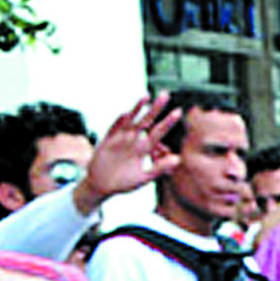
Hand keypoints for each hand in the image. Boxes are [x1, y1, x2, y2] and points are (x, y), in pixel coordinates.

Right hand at [72, 94, 178, 215]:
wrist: (101, 185)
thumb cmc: (124, 183)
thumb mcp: (144, 178)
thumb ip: (159, 168)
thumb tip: (178, 159)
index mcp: (144, 149)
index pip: (158, 132)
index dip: (168, 122)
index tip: (178, 112)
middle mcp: (134, 140)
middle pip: (147, 121)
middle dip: (156, 109)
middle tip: (165, 95)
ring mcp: (120, 139)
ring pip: (131, 121)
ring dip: (138, 109)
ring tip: (146, 97)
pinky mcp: (107, 141)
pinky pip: (114, 128)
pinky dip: (120, 122)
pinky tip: (127, 114)